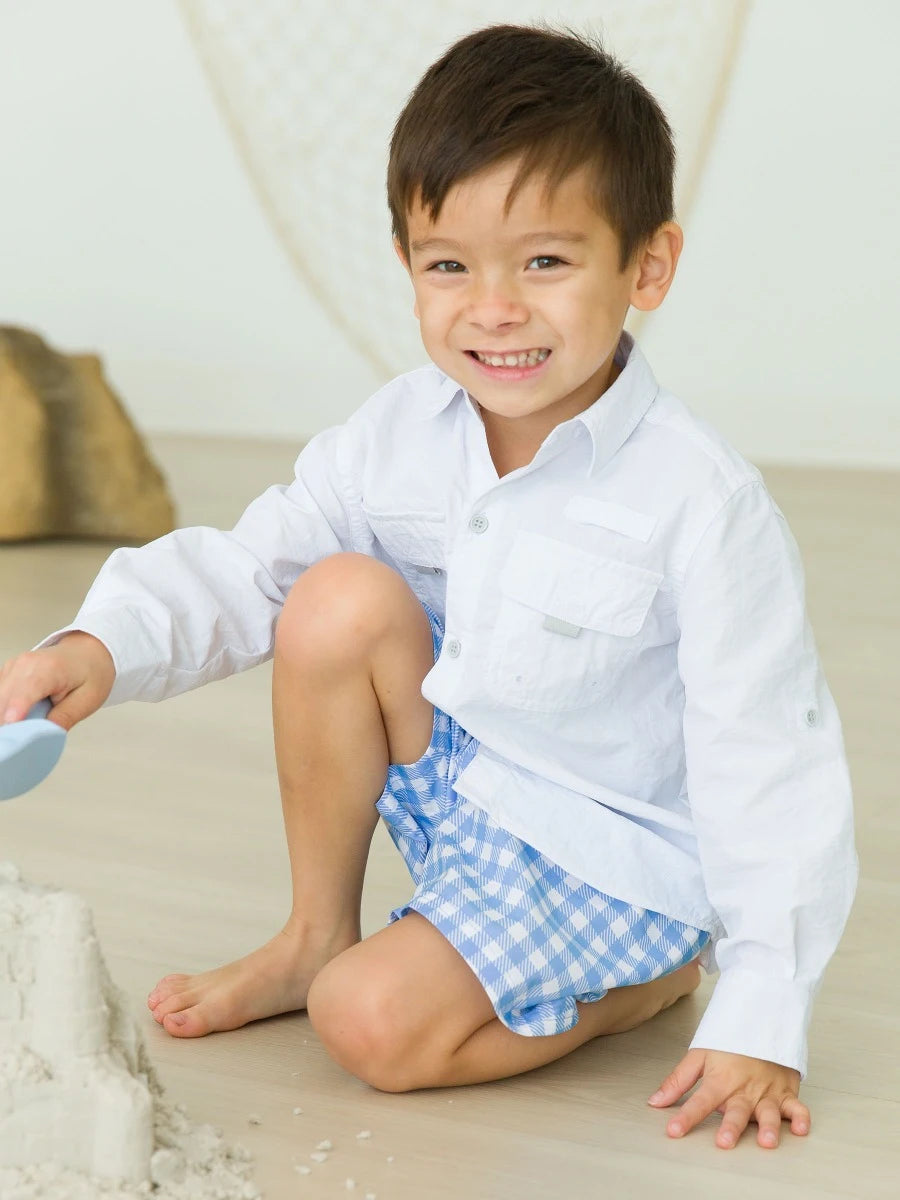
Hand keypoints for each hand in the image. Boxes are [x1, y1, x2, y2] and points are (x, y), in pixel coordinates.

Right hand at [0, 633, 114, 730]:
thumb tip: (41, 737)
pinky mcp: (6, 673)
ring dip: (7, 718)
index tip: (14, 734)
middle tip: (25, 741)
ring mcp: (12, 667)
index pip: (23, 694)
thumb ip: (63, 718)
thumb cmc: (90, 673)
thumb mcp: (87, 700)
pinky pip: (0, 697)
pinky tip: (21, 717)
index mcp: (48, 668)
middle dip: (10, 724)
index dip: (15, 716)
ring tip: (28, 727)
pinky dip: (7, 710)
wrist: (87, 653)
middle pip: (4, 701)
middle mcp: (24, 664)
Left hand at [648, 1047, 809, 1148]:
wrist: (759, 1021)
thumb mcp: (699, 1056)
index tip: (673, 1131)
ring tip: (766, 1141)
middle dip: (731, 1127)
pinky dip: (801, 1118)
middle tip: (724, 1142)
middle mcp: (744, 1090)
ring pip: (769, 1112)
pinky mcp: (786, 1093)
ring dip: (769, 1127)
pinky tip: (801, 1128)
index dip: (685, 1117)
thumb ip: (678, 1081)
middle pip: (737, 1111)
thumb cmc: (728, 1043)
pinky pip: (797, 1106)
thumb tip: (655, 1102)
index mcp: (721, 1081)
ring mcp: (767, 1093)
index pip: (700, 1102)